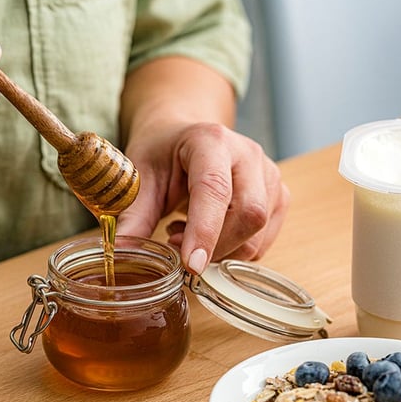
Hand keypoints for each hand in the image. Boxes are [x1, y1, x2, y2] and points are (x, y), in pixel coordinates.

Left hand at [117, 121, 289, 273]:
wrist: (184, 137)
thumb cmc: (163, 154)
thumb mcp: (140, 177)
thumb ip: (134, 215)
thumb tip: (122, 254)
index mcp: (211, 140)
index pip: (215, 189)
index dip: (205, 230)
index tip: (191, 265)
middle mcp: (248, 154)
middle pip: (250, 214)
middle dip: (216, 246)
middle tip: (176, 248)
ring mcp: (269, 175)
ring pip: (258, 234)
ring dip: (222, 250)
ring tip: (187, 236)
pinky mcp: (278, 196)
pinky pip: (264, 241)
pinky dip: (234, 250)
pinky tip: (209, 235)